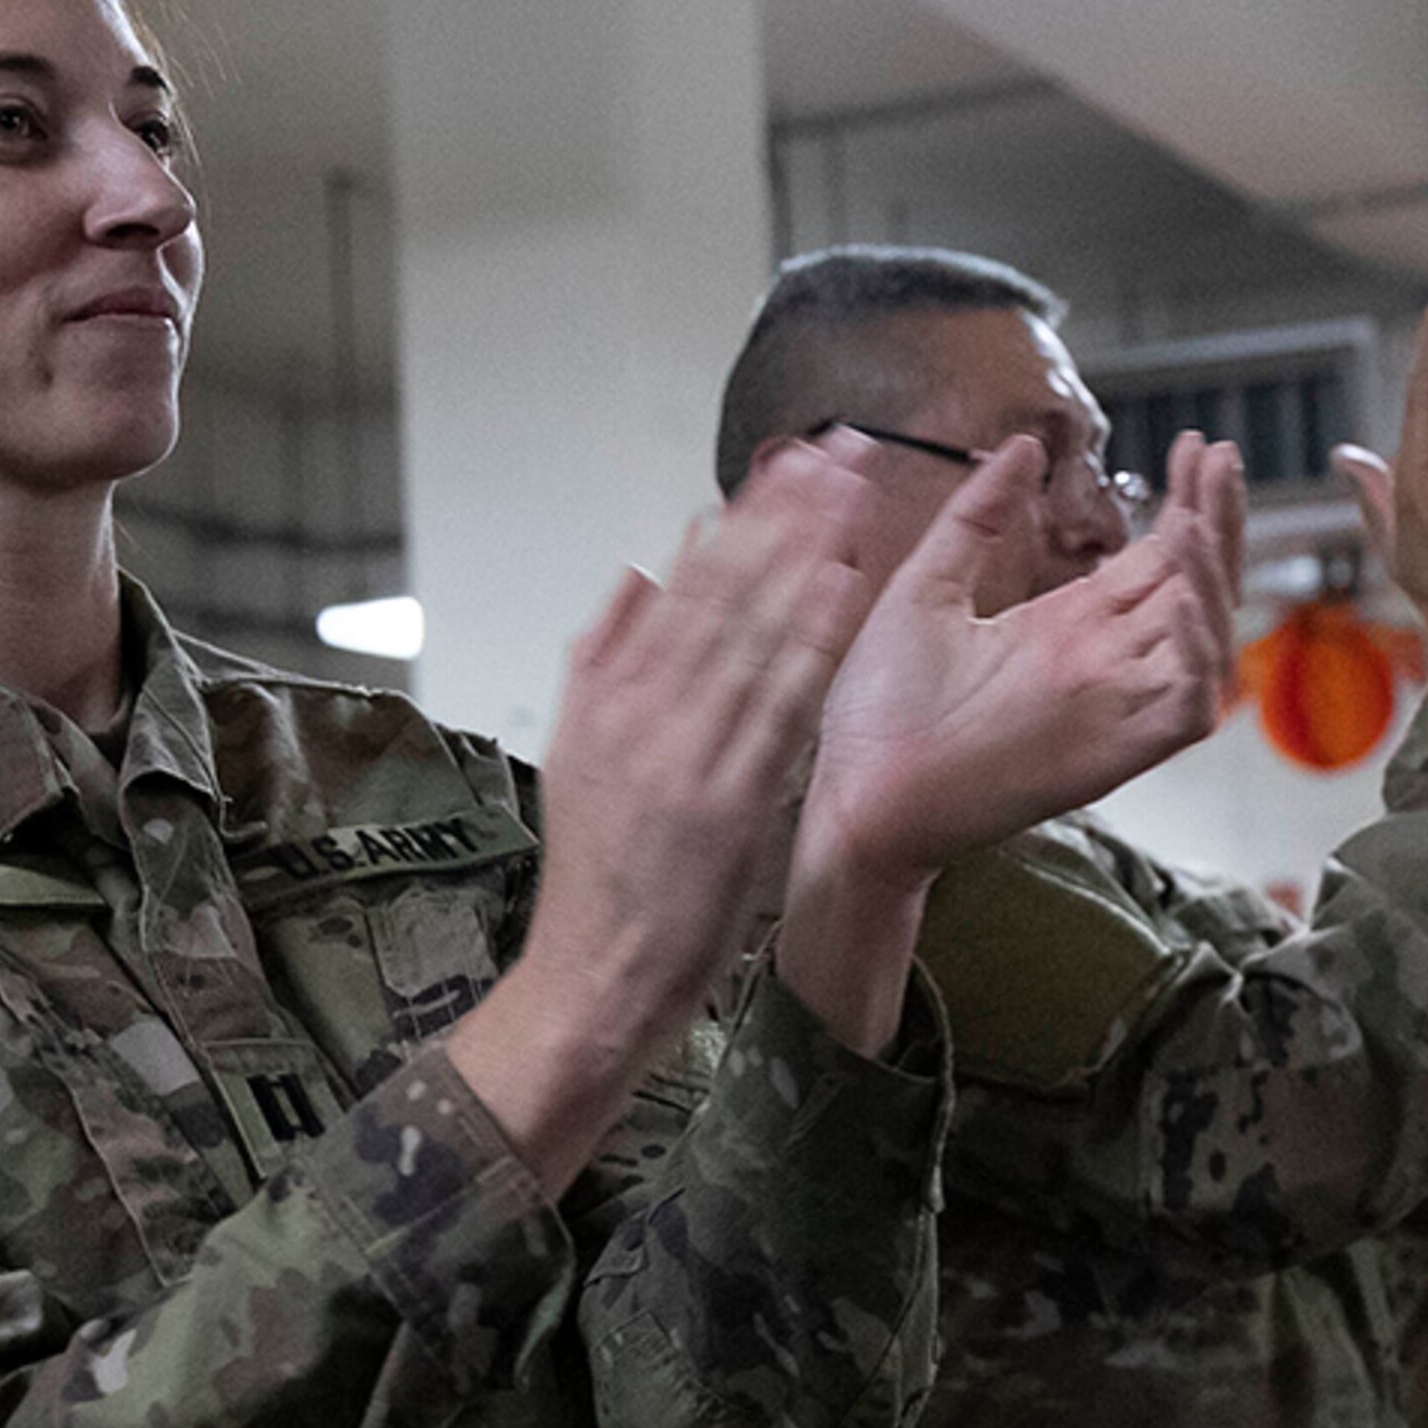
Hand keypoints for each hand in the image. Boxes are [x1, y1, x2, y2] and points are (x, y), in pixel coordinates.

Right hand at [457, 436, 889, 1187]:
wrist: (591, 978)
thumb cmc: (597, 878)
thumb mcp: (577, 754)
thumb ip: (604, 657)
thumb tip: (640, 570)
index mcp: (610, 695)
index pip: (685, 584)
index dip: (742, 518)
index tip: (788, 462)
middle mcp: (645, 711)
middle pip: (723, 592)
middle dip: (784, 514)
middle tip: (838, 449)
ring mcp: (685, 753)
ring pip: (751, 633)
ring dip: (803, 556)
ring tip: (850, 493)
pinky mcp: (726, 801)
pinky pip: (775, 707)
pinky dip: (806, 644)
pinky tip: (841, 591)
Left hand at [800, 432, 1242, 890]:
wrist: (853, 794)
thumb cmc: (879, 707)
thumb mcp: (926, 586)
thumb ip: (976, 518)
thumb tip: (1021, 445)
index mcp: (1067, 625)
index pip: (1155, 557)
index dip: (1184, 502)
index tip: (1191, 445)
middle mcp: (1104, 663)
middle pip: (1194, 587)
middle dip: (1217, 521)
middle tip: (1218, 457)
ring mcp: (1114, 708)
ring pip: (1204, 644)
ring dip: (1215, 580)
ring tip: (1197, 523)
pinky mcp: (1113, 756)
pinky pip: (1186, 709)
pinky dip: (1195, 657)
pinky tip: (1177, 600)